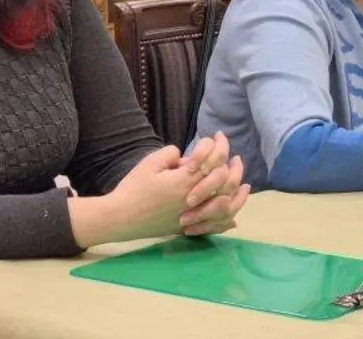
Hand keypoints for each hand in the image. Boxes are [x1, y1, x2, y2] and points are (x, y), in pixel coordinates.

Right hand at [74, 133, 249, 246]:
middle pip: (225, 179)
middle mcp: (194, 198)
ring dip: (237, 189)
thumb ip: (172, 155)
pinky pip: (216, 225)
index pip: (212, 159)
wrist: (120, 218)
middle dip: (232, 162)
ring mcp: (194, 214)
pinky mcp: (190, 227)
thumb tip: (188, 157)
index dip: (217, 144)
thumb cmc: (133, 188)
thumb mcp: (150, 163)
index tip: (215, 136)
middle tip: (232, 153)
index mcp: (185, 180)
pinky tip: (234, 211)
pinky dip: (228, 217)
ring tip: (243, 180)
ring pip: (226, 202)